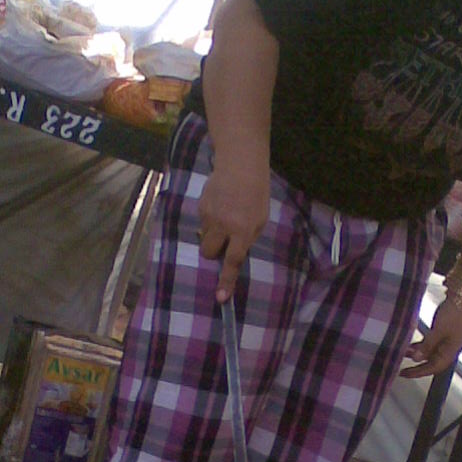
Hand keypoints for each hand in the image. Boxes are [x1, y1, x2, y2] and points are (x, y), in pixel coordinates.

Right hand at [197, 160, 270, 301]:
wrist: (240, 163)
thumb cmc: (257, 193)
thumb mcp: (260, 219)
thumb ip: (247, 238)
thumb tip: (232, 252)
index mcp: (244, 230)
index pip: (233, 261)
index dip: (227, 280)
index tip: (220, 298)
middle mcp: (224, 226)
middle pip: (210, 253)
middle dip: (214, 253)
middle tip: (225, 241)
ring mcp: (210, 216)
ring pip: (204, 238)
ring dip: (213, 235)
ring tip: (225, 216)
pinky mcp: (200, 206)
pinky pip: (202, 223)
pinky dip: (210, 220)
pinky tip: (220, 205)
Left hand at [400, 297, 461, 377]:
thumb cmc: (455, 314)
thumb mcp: (438, 331)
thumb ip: (427, 345)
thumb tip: (416, 358)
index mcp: (451, 351)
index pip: (434, 368)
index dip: (419, 372)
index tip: (406, 374)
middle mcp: (449, 349)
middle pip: (431, 363)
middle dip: (417, 366)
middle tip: (402, 370)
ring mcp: (447, 341)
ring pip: (430, 352)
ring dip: (417, 354)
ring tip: (403, 353)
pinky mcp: (444, 332)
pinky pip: (430, 343)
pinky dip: (421, 345)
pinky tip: (411, 344)